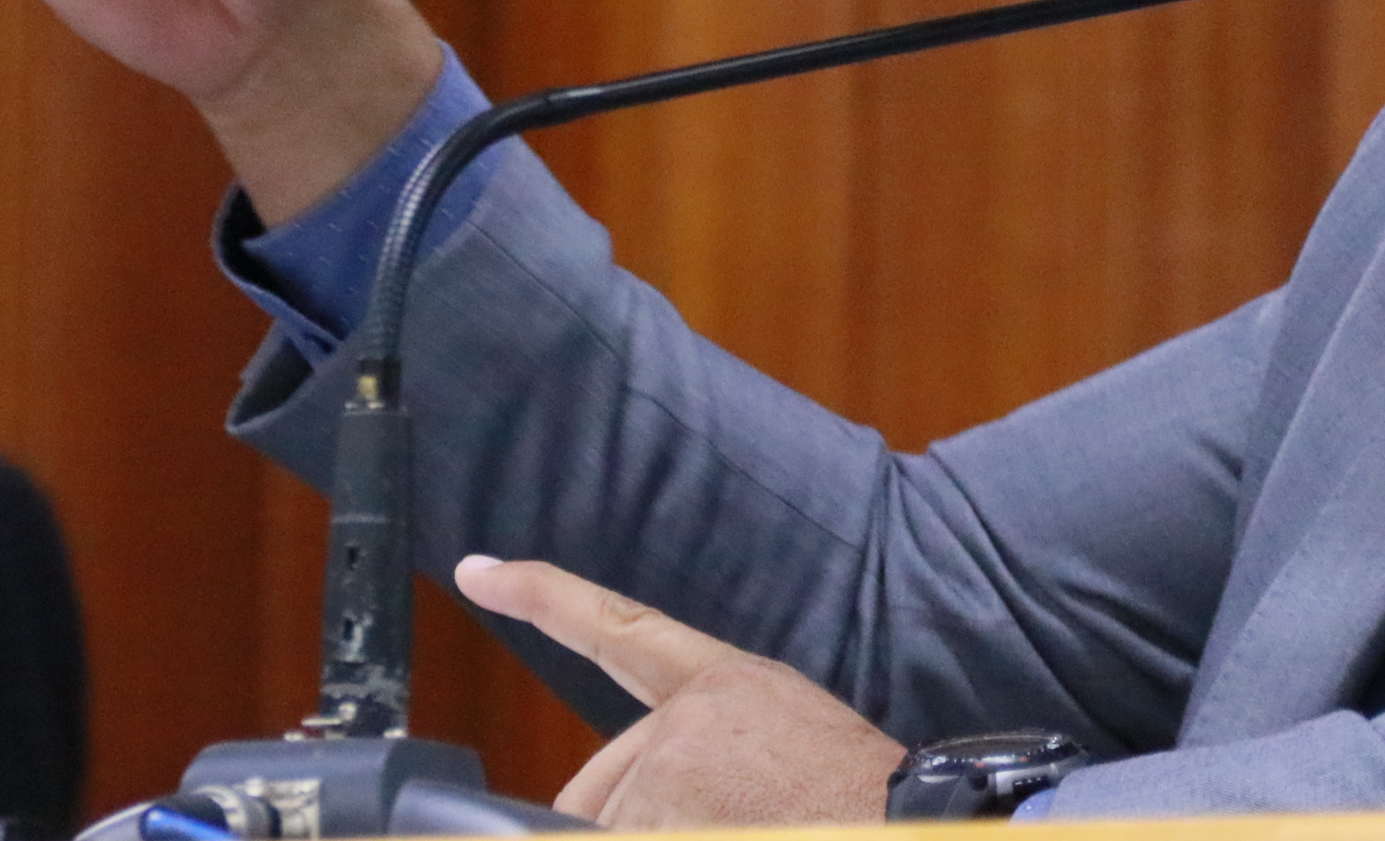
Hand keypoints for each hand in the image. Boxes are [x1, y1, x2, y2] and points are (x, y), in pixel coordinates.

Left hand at [454, 555, 900, 829]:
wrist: (905, 821)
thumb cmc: (853, 804)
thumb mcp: (782, 758)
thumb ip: (697, 763)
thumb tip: (598, 810)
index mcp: (726, 685)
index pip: (616, 628)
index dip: (540, 597)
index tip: (479, 570)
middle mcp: (689, 716)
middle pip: (596, 792)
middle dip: (620, 828)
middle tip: (712, 825)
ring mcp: (672, 765)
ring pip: (609, 830)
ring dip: (653, 834)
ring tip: (744, 828)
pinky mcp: (662, 811)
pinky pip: (621, 832)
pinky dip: (653, 834)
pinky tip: (728, 831)